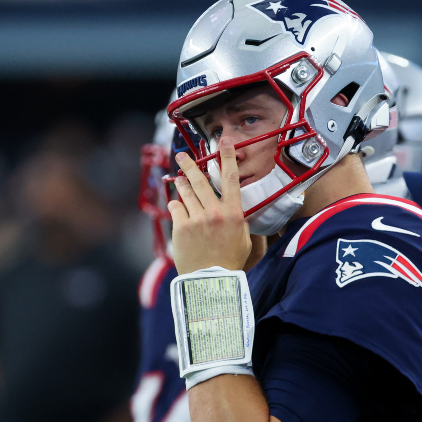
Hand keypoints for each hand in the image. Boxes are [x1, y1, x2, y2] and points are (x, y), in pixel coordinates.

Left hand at [169, 143, 251, 273]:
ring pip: (185, 192)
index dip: (227, 156)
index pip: (231, 178)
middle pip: (200, 180)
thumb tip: (238, 209)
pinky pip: (176, 207)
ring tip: (180, 181)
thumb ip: (240, 221)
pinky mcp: (181, 227)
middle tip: (181, 156)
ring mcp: (196, 218)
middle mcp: (214, 212)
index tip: (224, 140)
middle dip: (189, 164)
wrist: (211, 281)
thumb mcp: (245, 239)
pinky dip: (176, 205)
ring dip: (182, 184)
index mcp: (234, 213)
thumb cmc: (230, 261)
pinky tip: (178, 208)